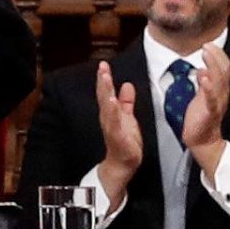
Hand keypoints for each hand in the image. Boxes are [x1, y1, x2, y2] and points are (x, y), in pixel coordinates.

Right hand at [93, 61, 142, 210]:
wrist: (122, 164)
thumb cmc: (124, 142)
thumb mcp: (127, 117)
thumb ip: (126, 102)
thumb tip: (127, 85)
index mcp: (110, 113)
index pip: (105, 92)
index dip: (104, 78)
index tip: (103, 64)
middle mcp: (108, 118)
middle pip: (104, 97)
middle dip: (103, 81)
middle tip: (102, 67)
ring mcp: (112, 128)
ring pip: (107, 108)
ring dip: (105, 93)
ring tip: (105, 79)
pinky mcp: (118, 137)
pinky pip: (115, 123)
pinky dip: (113, 112)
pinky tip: (112, 102)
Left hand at [181, 44, 229, 177]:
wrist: (203, 141)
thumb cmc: (202, 117)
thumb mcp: (204, 96)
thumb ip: (205, 82)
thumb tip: (203, 68)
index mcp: (220, 89)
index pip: (224, 68)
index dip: (218, 55)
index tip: (209, 44)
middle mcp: (222, 94)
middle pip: (224, 71)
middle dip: (216, 56)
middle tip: (207, 45)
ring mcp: (217, 103)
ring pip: (219, 82)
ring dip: (213, 66)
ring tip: (206, 53)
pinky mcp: (209, 113)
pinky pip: (211, 99)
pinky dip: (208, 87)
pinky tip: (203, 77)